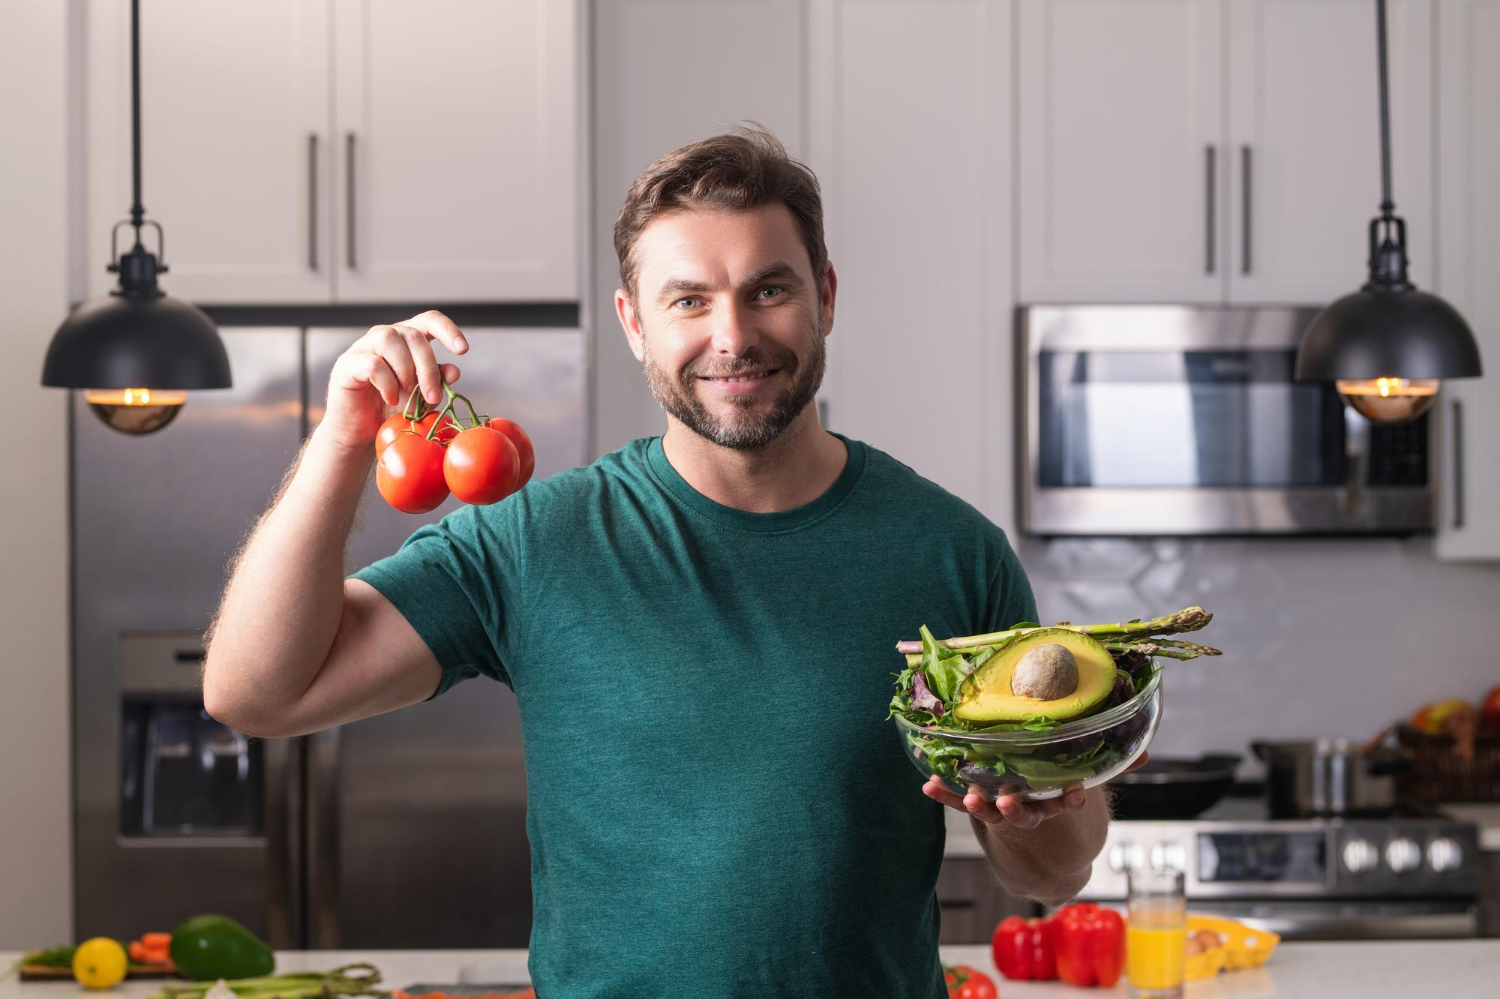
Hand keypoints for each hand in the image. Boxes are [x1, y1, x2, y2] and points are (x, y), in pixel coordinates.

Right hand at [320, 310, 468, 451]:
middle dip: (428, 368)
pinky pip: (372, 363)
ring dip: (406, 371)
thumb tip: (454, 371)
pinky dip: (387, 383)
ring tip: (406, 394)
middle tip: (432, 397)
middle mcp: (384, 336)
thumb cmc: (390, 410)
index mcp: (406, 340)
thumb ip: (437, 382)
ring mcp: (363, 347)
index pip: (429, 320)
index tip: (463, 350)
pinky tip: (389, 399)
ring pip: (390, 340)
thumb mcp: (422, 397)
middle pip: (414, 335)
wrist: (360, 432)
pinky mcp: (347, 364)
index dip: (448, 330)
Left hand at [921, 752, 1149, 829]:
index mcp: (1056, 802)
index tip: (1075, 795)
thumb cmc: (1060, 795)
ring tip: (967, 797)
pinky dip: (944, 795)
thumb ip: (1110, 769)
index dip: (1070, 799)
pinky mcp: (979, 807)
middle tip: (1007, 801)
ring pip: (990, 812)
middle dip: (1016, 808)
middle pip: (1025, 812)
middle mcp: (1029, 810)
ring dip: (978, 804)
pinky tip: (927, 785)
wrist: (1037, 846)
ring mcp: (1002, 811)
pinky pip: (960, 803)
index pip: (1066, 802)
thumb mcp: (1086, 783)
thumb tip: (1143, 752)